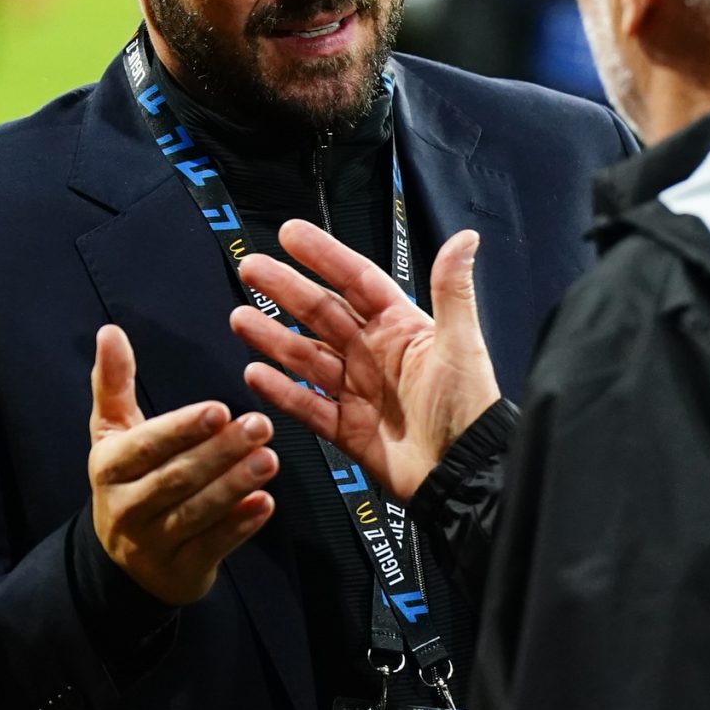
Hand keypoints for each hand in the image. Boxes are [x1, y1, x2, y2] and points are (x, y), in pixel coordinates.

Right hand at [87, 324, 276, 606]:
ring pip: (196, 513)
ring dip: (234, 485)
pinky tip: (265, 503)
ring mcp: (151, 543)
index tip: (219, 409)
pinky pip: (212, 547)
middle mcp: (125, 507)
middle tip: (260, 426)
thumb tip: (110, 331)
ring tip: (269, 459)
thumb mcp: (113, 433)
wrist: (124, 562)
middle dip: (220, 452)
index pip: (147, 445)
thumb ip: (114, 384)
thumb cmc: (127, 481)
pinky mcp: (180, 571)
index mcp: (109, 467)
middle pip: (176, 478)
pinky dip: (239, 526)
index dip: (182, 429)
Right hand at [231, 221, 499, 501]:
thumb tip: (465, 238)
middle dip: (285, 289)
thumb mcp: (461, 345)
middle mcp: (373, 354)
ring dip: (272, 337)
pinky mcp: (345, 428)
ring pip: (305, 356)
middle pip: (321, 313)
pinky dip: (280, 391)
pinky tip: (255, 373)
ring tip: (239, 319)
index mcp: (400, 327)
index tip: (290, 234)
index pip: (355, 281)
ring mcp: (356, 391)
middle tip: (250, 269)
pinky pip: (306, 405)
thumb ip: (452, 291)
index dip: (323, 256)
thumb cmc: (470, 409)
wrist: (464, 475)